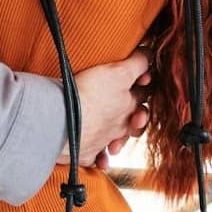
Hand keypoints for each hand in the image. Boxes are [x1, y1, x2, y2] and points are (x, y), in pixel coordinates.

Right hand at [61, 51, 153, 167]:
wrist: (61, 122)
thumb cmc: (87, 97)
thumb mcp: (118, 72)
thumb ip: (137, 63)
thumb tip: (150, 53)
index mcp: (127, 106)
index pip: (144, 94)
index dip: (144, 85)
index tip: (142, 79)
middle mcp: (119, 125)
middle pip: (134, 121)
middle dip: (137, 118)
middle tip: (135, 114)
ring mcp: (103, 141)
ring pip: (117, 142)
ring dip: (118, 140)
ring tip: (116, 139)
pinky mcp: (86, 153)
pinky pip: (96, 159)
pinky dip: (100, 159)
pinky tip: (100, 157)